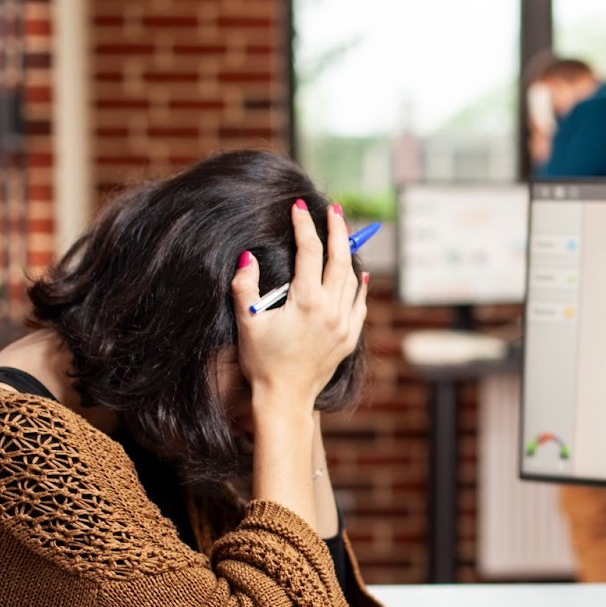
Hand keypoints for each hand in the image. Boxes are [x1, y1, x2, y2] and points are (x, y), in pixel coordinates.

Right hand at [231, 200, 368, 414]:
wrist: (285, 398)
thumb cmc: (262, 362)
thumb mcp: (247, 323)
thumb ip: (245, 287)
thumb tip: (248, 256)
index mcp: (307, 302)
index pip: (310, 252)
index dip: (304, 226)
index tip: (299, 208)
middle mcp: (331, 310)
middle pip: (340, 258)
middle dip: (337, 229)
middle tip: (333, 209)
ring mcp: (344, 324)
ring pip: (353, 279)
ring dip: (348, 255)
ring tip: (342, 235)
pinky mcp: (349, 338)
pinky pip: (360, 303)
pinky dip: (360, 285)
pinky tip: (359, 274)